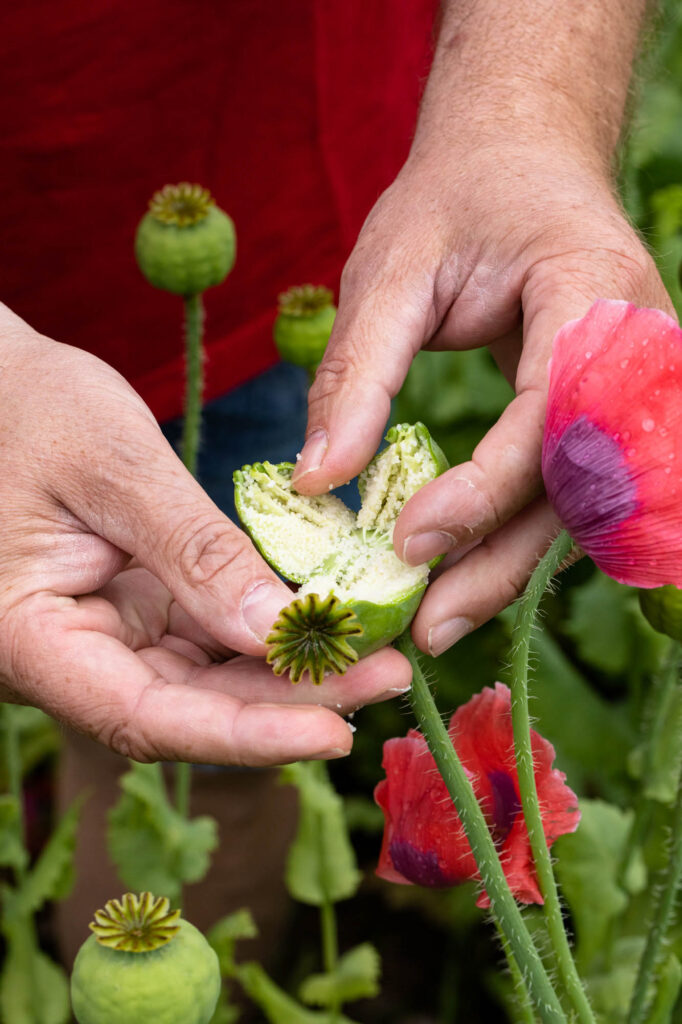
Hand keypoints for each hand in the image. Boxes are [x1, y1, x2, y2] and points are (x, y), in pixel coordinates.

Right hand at [0, 307, 410, 762]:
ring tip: (376, 653)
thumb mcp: (113, 467)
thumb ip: (192, 550)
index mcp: (30, 639)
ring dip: (289, 672)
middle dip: (290, 701)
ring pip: (206, 679)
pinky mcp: (137, 607)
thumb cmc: (28, 407)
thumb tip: (275, 627)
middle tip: (386, 677)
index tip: (333, 731)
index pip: (144, 715)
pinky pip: (206, 635)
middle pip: (188, 707)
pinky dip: (265, 628)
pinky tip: (327, 618)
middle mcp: (68, 656)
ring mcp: (106, 634)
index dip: (243, 736)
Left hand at [292, 142, 673, 654]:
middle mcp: (640, 352)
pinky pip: (574, 497)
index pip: (556, 417)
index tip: (404, 542)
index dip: (486, 489)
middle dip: (501, 562)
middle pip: (582, 486)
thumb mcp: (392, 268)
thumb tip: (318, 481)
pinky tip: (463, 579)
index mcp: (594, 293)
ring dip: (510, 570)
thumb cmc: (457, 201)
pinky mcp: (611, 417)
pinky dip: (518, 542)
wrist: (522, 164)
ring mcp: (637, 389)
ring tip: (433, 624)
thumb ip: (359, 373)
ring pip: (583, 509)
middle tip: (422, 628)